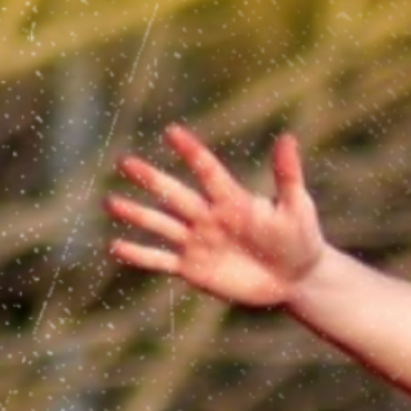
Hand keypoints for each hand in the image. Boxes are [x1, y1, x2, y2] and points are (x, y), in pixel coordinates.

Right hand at [108, 126, 324, 309]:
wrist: (296, 278)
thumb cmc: (299, 238)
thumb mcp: (297, 208)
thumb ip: (287, 176)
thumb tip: (288, 138)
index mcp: (231, 199)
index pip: (207, 171)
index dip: (191, 153)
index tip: (172, 132)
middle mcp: (207, 216)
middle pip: (174, 195)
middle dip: (151, 181)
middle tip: (124, 162)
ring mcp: (198, 242)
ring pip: (162, 225)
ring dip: (137, 215)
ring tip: (110, 203)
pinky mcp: (194, 269)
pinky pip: (162, 261)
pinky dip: (140, 256)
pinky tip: (115, 247)